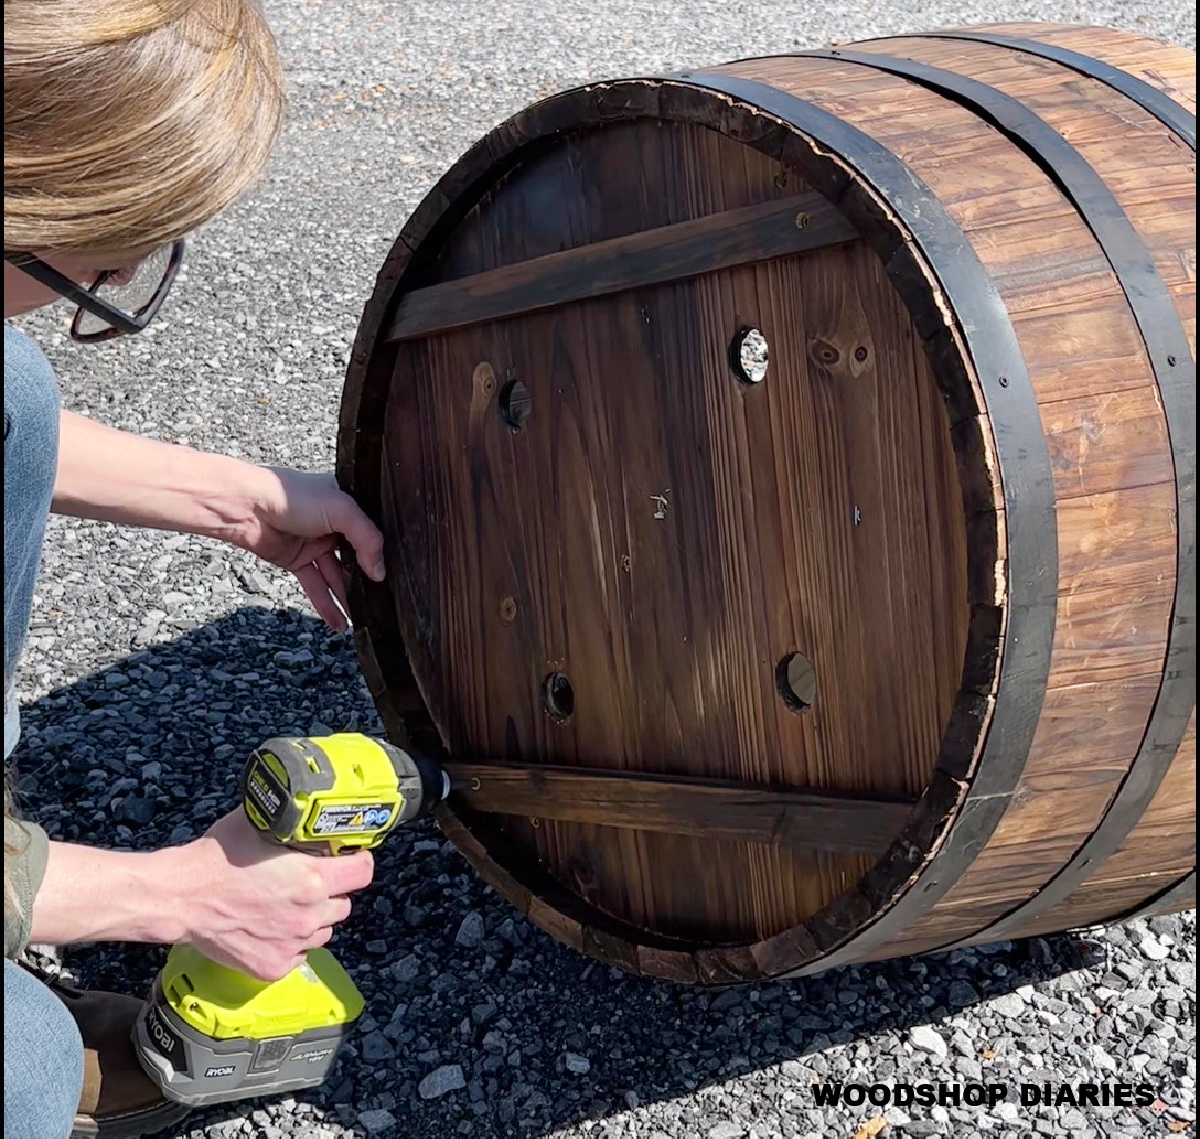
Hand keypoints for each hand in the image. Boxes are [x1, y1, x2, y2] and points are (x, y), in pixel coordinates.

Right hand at [180, 809, 374, 980]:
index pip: (363, 872)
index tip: (350, 858)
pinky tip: (271, 928)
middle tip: (309, 884)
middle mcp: (309, 915)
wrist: (182, 897)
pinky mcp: (274, 967)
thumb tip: (311, 812)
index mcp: (313, 879)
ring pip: (324, 931)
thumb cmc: (219, 857)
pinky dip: (291, 943)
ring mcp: (292, 945)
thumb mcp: (262, 826)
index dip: (358, 861)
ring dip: (313, 920)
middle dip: (332, 893)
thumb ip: (294, 827)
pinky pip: (299, 955)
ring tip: (286, 907)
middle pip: (344, 904)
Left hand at [235, 468, 385, 630]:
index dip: (381, 555)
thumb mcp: (341, 510)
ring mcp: (314, 544)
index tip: (391, 577)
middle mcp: (333, 525)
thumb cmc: (291, 495)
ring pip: (336, 576)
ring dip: (347, 597)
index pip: (372, 534)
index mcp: (347, 506)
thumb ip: (367, 539)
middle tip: (380, 602)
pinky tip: (338, 622)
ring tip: (363, 618)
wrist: (245, 506)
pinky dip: (326, 604)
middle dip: (366, 580)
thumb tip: (379, 572)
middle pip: (356, 558)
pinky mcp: (296, 561)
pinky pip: (315, 585)